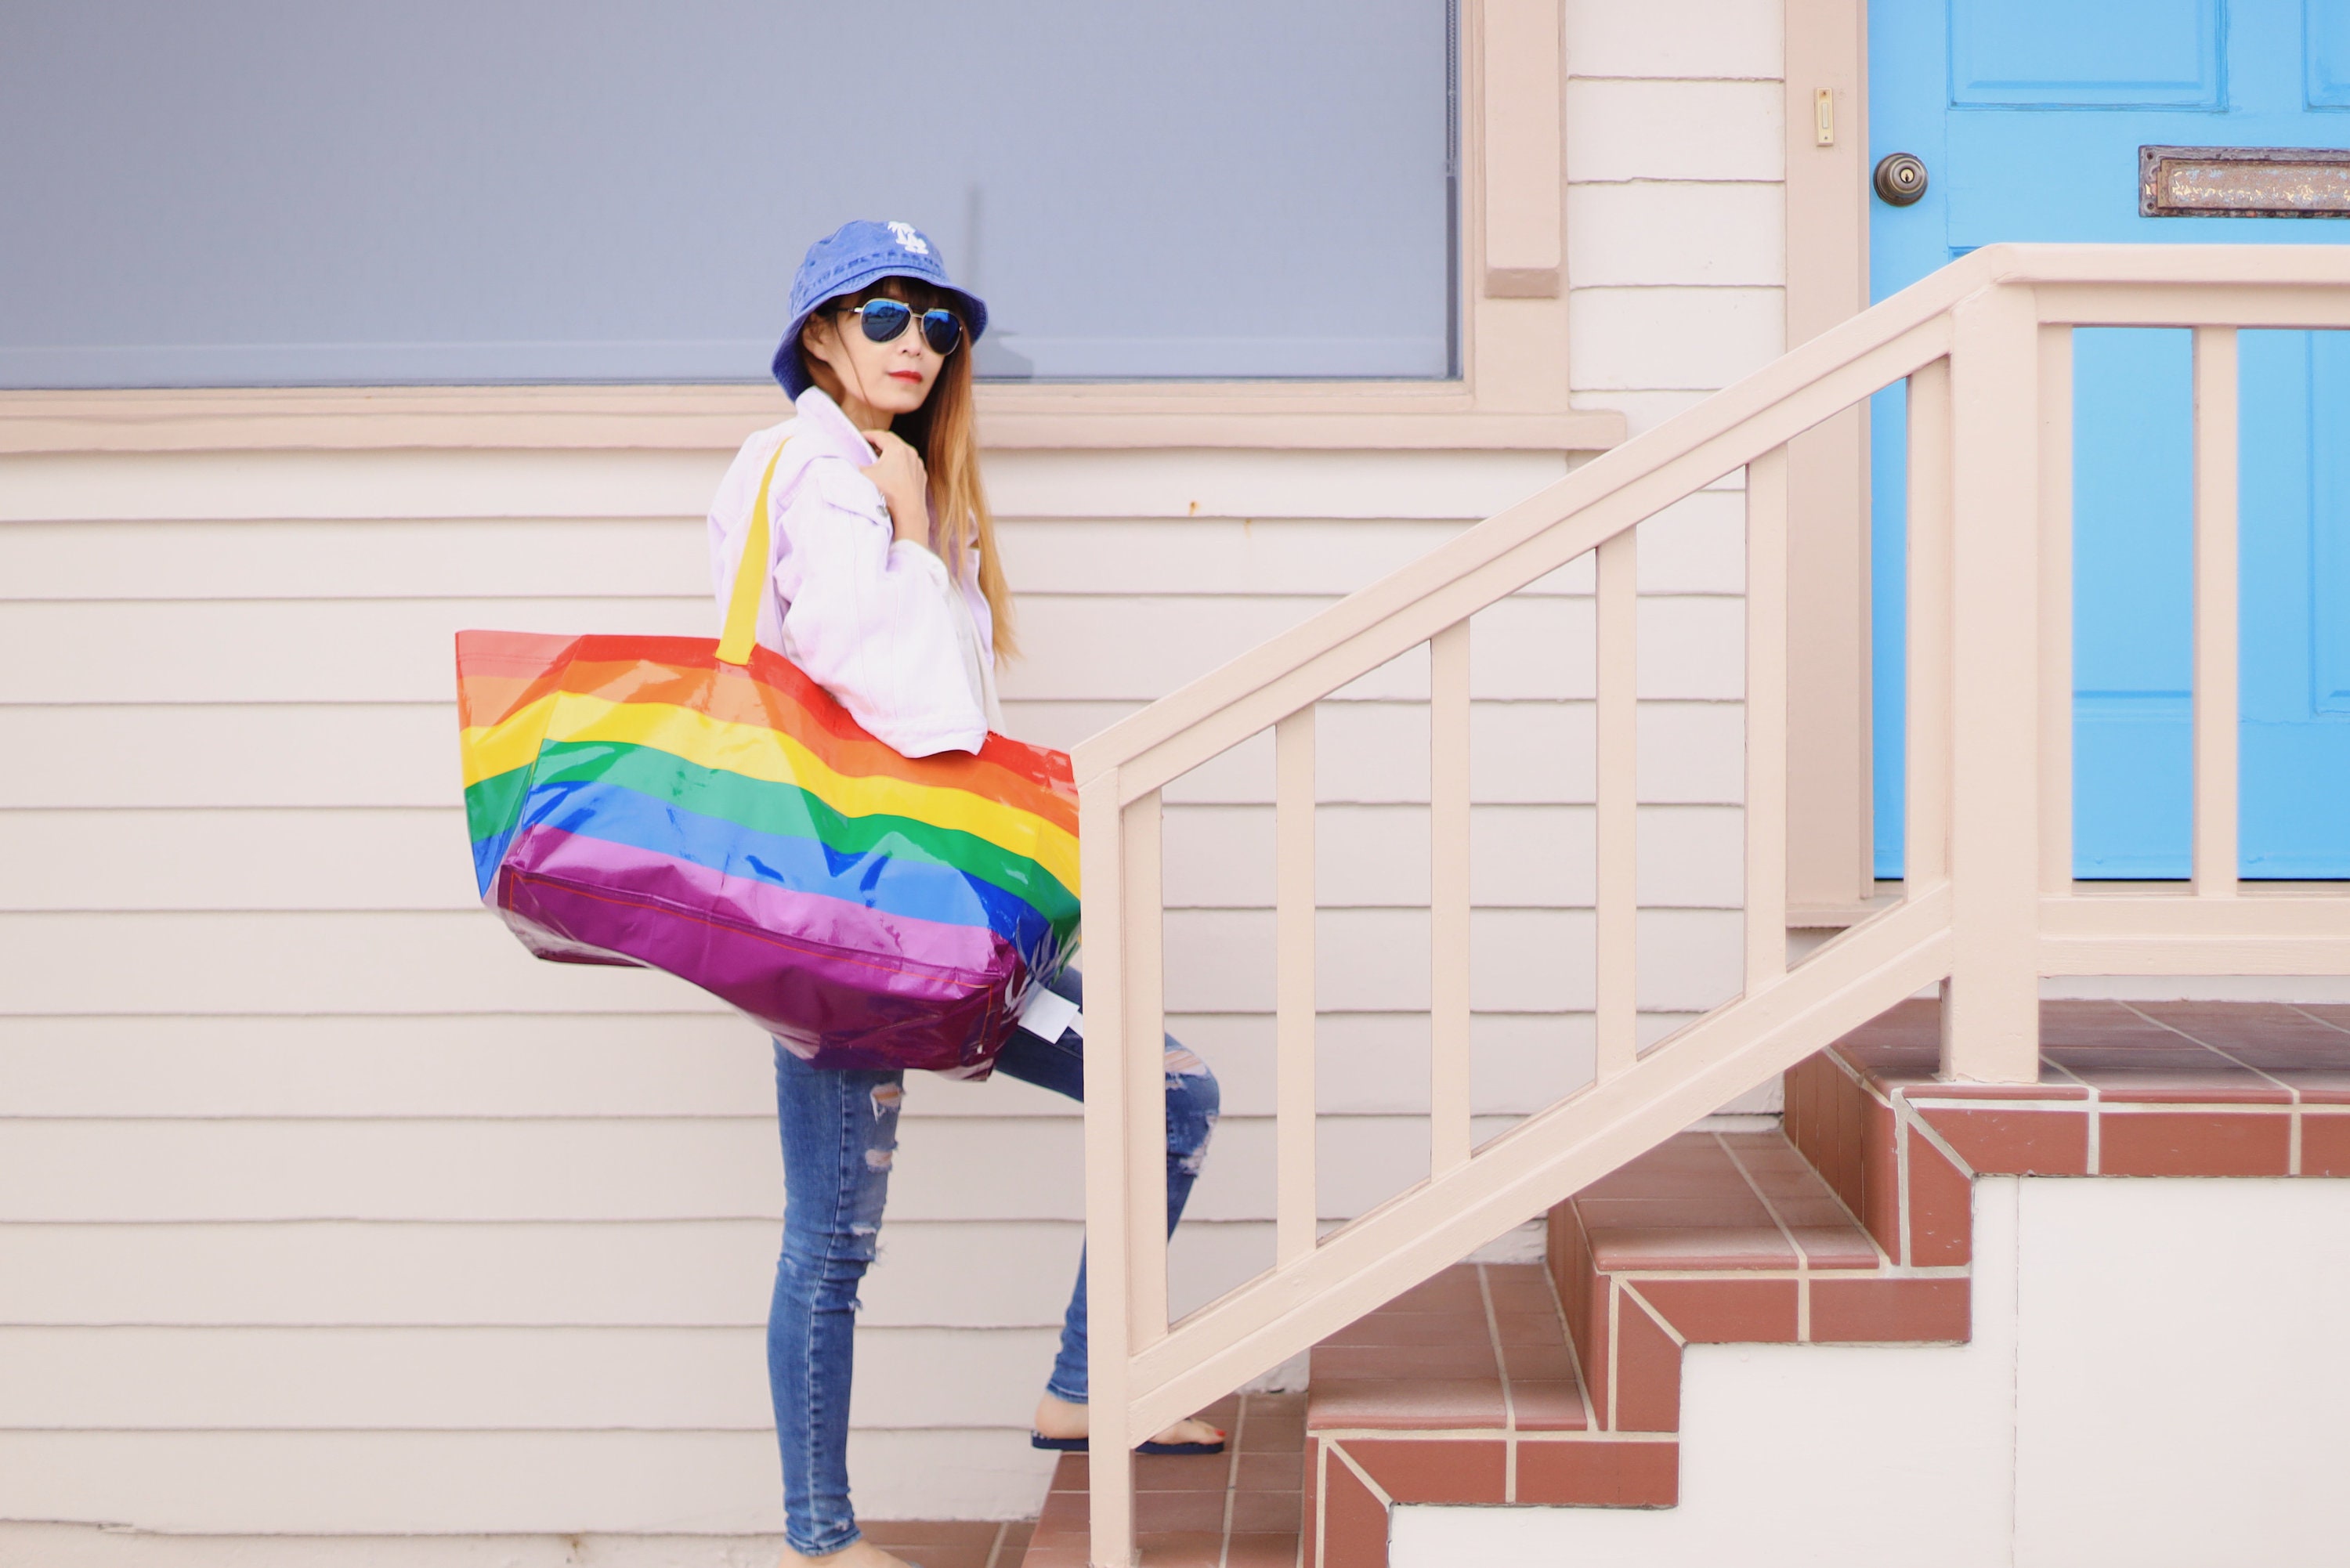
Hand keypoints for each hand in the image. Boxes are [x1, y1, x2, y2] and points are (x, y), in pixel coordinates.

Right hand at [862, 429, 929, 546]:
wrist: (908, 513)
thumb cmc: (887, 494)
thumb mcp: (864, 476)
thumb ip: (853, 466)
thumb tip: (844, 462)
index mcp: (896, 449)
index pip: (879, 435)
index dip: (868, 435)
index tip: (860, 437)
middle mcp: (910, 453)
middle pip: (892, 441)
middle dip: (878, 441)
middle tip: (867, 444)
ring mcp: (917, 464)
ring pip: (902, 452)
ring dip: (890, 452)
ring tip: (878, 458)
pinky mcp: (921, 475)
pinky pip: (909, 464)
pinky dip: (900, 463)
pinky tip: (892, 472)